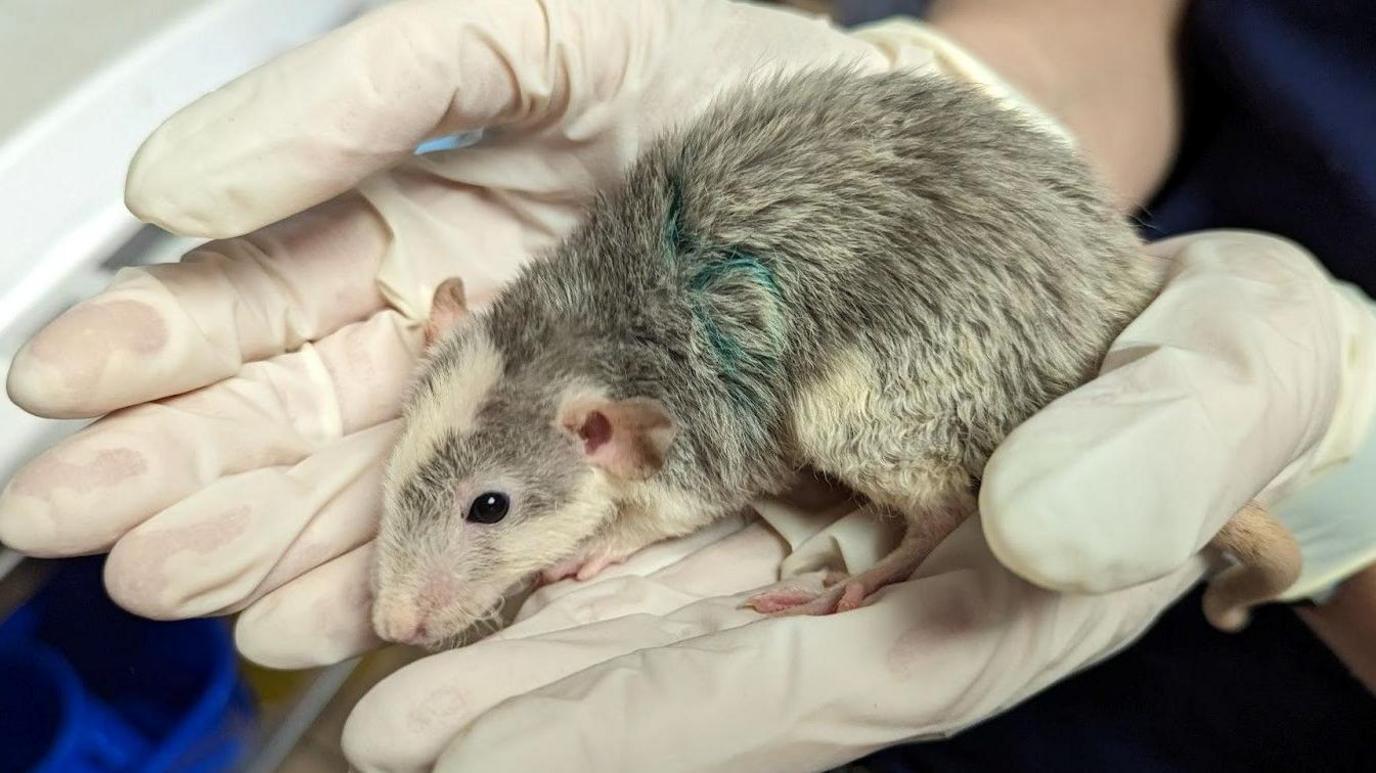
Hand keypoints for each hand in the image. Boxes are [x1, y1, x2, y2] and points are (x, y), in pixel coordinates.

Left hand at [339, 230, 1375, 771]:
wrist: (1190, 330)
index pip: (796, 696)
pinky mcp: (814, 505)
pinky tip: (506, 567)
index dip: (642, 727)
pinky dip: (596, 569)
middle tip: (389, 729)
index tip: (482, 749)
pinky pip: (692, 551)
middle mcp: (893, 613)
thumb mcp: (1233, 379)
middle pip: (698, 684)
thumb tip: (1035, 529)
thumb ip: (1160, 450)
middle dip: (544, 714)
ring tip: (400, 670)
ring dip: (541, 652)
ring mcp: (845, 565)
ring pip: (673, 626)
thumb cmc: (1221, 365)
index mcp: (985, 616)